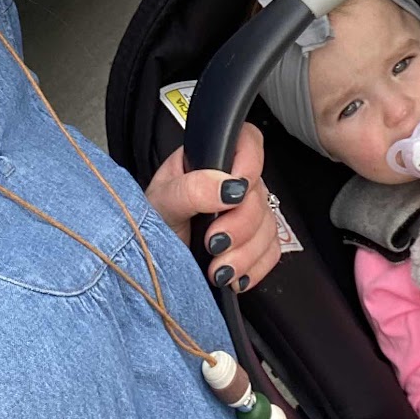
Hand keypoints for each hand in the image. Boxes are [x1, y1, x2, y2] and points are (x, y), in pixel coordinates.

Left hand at [144, 122, 279, 293]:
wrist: (148, 268)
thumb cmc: (149, 226)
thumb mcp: (162, 203)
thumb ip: (192, 189)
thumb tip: (228, 186)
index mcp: (209, 160)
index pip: (247, 142)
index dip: (250, 163)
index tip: (234, 194)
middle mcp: (231, 183)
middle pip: (259, 194)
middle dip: (241, 225)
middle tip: (214, 242)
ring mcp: (245, 213)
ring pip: (268, 227)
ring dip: (245, 254)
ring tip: (218, 269)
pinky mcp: (253, 244)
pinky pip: (271, 252)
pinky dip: (255, 268)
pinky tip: (233, 276)